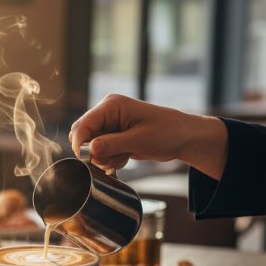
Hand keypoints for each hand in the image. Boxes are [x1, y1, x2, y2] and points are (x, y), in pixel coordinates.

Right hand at [70, 94, 228, 179]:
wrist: (185, 138)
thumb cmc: (167, 132)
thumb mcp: (139, 140)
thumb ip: (112, 145)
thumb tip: (88, 150)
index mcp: (111, 106)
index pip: (82, 125)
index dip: (80, 144)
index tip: (88, 160)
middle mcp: (107, 113)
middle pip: (83, 136)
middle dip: (93, 152)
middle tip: (111, 159)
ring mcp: (110, 126)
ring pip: (91, 147)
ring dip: (104, 157)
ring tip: (124, 157)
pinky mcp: (114, 137)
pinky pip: (101, 152)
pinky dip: (109, 159)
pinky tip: (125, 158)